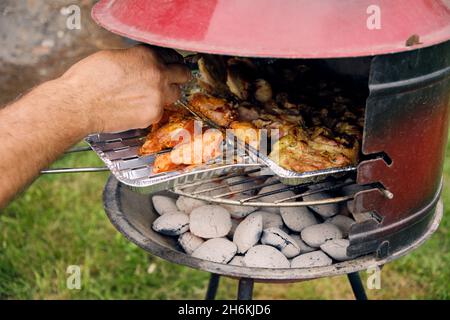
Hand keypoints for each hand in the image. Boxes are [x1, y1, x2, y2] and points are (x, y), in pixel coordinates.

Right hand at [59, 45, 190, 132]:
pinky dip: (152, 109)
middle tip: (169, 80)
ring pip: (176, 94)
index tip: (168, 66)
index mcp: (147, 55)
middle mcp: (158, 74)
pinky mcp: (153, 114)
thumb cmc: (88, 79)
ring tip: (149, 96)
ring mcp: (158, 96)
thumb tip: (144, 63)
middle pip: (183, 74)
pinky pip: (161, 110)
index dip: (169, 61)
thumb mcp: (115, 57)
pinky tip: (136, 108)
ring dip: (167, 94)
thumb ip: (137, 59)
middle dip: (177, 76)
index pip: (172, 56)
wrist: (78, 104)